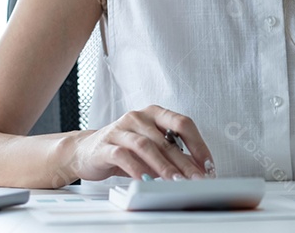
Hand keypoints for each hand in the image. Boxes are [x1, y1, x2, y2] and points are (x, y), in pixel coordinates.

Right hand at [68, 105, 215, 181]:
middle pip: (167, 139)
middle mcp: (138, 117)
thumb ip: (171, 153)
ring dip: (164, 166)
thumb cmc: (123, 148)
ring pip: (147, 146)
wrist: (86, 151)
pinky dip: (137, 169)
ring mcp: (121, 129)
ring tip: (176, 181)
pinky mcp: (105, 145)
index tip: (208, 163)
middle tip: (196, 178)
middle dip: (185, 161)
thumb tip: (197, 168)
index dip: (198, 144)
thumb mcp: (151, 147)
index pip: (182, 123)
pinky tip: (146, 180)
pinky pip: (124, 156)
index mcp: (154, 113)